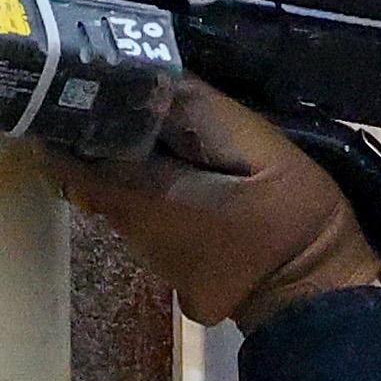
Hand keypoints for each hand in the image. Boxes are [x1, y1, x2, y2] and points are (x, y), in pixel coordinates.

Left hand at [30, 84, 380, 326]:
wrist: (316, 298)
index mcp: (150, 200)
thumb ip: (203, 117)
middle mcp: (135, 233)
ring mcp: (149, 257)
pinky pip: (144, 218)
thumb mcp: (262, 151)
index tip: (65, 86)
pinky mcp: (166, 269)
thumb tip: (154, 82)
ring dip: (122, 164)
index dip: (66, 121)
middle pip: (93, 176)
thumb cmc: (295, 220)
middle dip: (92, 136)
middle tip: (102, 88)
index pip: (77, 159)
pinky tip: (176, 168)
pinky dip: (148, 190)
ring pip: (118, 197)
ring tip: (139, 119)